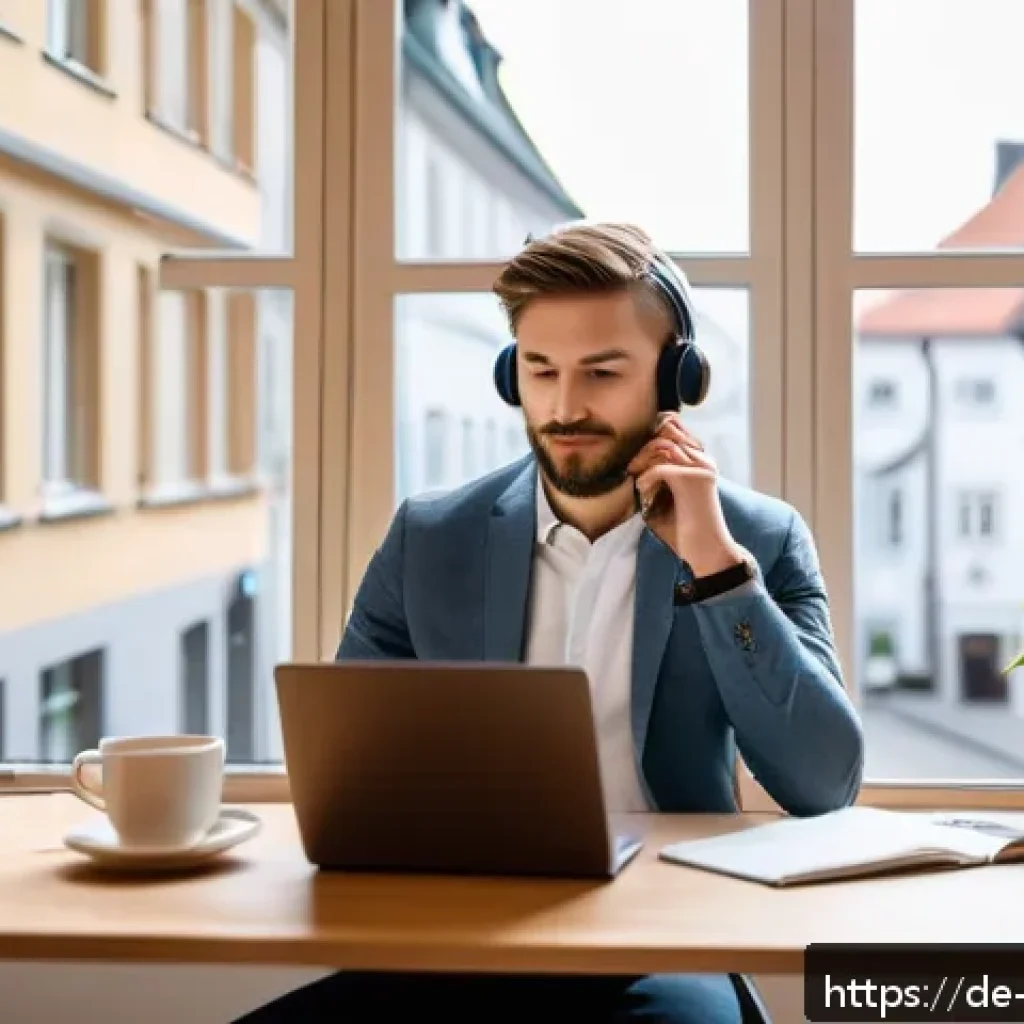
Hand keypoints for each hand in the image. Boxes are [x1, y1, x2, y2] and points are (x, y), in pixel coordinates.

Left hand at [627, 412, 747, 575]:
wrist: (708, 551)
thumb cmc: (686, 527)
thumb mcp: (669, 494)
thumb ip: (658, 473)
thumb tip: (633, 458)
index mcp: (700, 460)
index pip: (674, 426)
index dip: (652, 432)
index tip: (636, 454)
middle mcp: (704, 460)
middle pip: (667, 431)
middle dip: (644, 447)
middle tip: (632, 468)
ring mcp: (701, 468)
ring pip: (664, 446)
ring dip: (643, 461)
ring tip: (636, 479)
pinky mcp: (694, 481)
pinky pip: (661, 469)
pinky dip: (646, 479)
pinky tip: (643, 491)